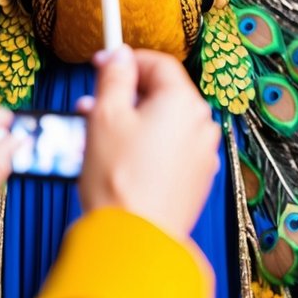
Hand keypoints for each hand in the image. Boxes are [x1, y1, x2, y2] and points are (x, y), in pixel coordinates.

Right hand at [78, 46, 219, 239]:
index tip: (103, 65)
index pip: (159, 64)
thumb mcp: (105, 115)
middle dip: (126, 95)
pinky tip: (120, 158)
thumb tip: (120, 56)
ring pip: (164, 123)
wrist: (134, 241)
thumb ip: (115, 77)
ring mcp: (202, 155)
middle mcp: (201, 125)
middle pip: (163, 94)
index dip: (127, 60)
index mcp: (183, 102)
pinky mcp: (197, 180)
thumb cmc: (119, 180)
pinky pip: (171, 150)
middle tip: (95, 103)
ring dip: (134, 122)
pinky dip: (148, 146)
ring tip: (98, 134)